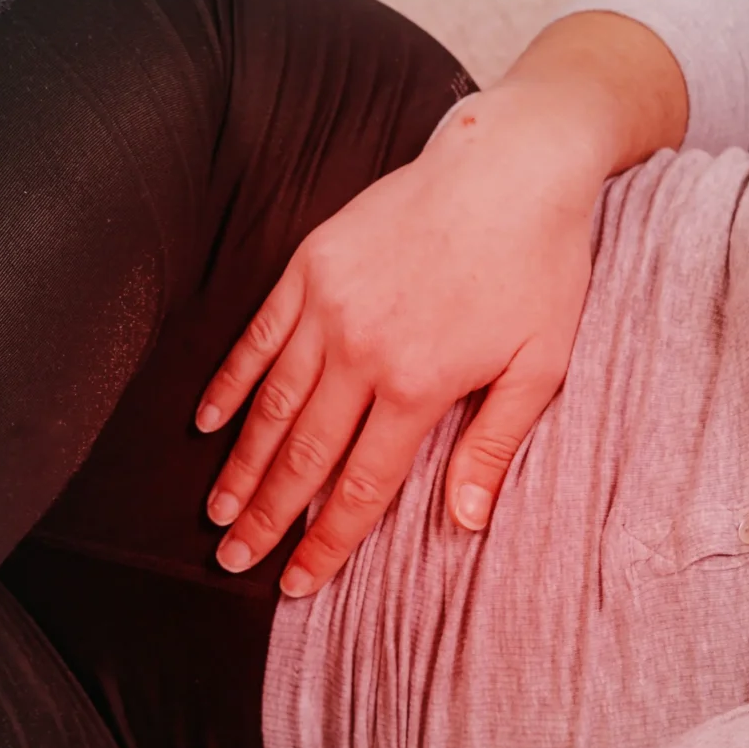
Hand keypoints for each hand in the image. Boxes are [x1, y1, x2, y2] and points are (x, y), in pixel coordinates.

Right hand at [194, 11, 689, 596]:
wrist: (512, 165)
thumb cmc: (539, 267)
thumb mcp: (540, 365)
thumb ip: (495, 446)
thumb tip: (466, 522)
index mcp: (419, 385)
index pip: (360, 486)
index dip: (326, 543)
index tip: (295, 583)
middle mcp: (362, 351)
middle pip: (303, 456)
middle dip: (267, 517)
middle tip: (233, 562)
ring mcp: (328, 306)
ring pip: (271, 403)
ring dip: (241, 463)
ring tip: (218, 511)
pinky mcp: (310, 266)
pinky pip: (259, 337)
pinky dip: (231, 382)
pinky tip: (208, 422)